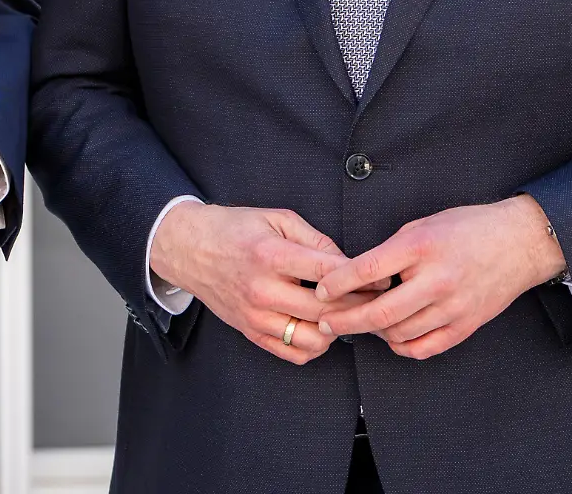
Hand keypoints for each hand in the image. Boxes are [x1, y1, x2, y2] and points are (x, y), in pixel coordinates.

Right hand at [150, 202, 378, 364]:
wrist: (189, 248)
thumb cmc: (234, 228)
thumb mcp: (275, 218)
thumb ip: (314, 239)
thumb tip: (347, 262)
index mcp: (271, 255)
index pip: (329, 273)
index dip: (362, 278)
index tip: (382, 278)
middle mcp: (263, 290)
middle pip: (326, 310)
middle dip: (358, 306)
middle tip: (376, 300)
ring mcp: (256, 316)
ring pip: (313, 339)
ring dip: (336, 330)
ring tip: (344, 315)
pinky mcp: (251, 332)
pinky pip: (293, 353)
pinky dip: (314, 346)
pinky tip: (320, 328)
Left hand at [314, 195, 566, 359]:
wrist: (517, 242)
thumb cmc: (465, 227)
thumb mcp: (422, 224)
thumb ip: (392, 251)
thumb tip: (359, 275)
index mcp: (420, 246)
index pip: (368, 270)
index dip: (338, 283)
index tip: (320, 290)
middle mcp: (436, 279)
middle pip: (381, 312)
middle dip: (346, 321)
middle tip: (326, 322)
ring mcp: (453, 307)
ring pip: (400, 333)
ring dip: (373, 332)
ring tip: (358, 324)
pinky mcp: (466, 326)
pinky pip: (425, 348)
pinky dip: (402, 347)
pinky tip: (391, 337)